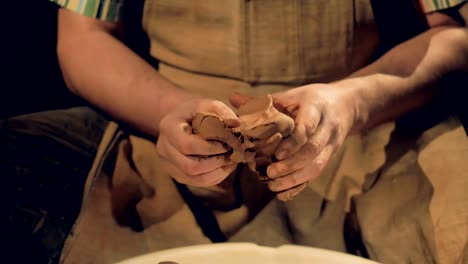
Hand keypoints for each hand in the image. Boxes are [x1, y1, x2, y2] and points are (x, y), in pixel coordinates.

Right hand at [156, 98, 239, 186]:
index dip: (211, 148)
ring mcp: (168, 164)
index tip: (228, 143)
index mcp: (168, 127)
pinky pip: (198, 182)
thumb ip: (223, 112)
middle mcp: (163, 148)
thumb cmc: (197, 111)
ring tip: (232, 160)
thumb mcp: (209, 104)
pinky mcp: (177, 174)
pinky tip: (225, 166)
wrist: (182, 119)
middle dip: (216, 162)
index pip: (188, 145)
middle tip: (232, 154)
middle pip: (190, 166)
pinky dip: (215, 177)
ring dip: (218, 172)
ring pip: (195, 179)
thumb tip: (237, 124)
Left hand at [233, 84, 359, 199]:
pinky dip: (299, 186)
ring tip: (273, 185)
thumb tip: (233, 99)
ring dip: (295, 179)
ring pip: (317, 167)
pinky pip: (317, 175)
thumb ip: (263, 101)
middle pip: (313, 151)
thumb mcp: (291, 95)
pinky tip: (282, 193)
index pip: (307, 128)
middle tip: (269, 172)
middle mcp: (328, 128)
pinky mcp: (329, 158)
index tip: (276, 154)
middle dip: (291, 165)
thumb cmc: (311, 99)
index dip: (292, 143)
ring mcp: (331, 146)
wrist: (347, 105)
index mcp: (317, 108)